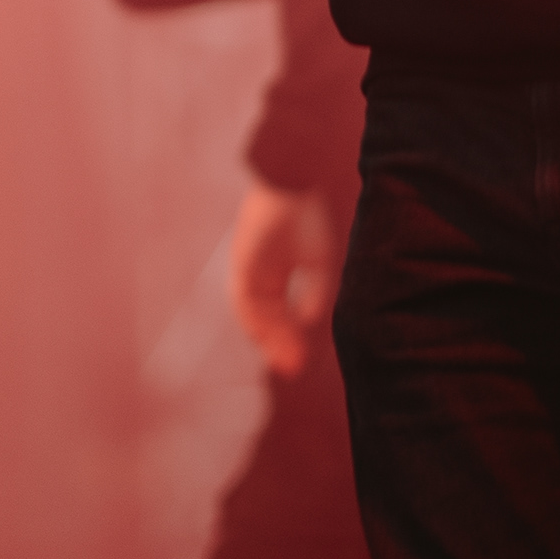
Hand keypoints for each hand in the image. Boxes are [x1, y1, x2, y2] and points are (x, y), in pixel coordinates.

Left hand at [227, 184, 334, 376]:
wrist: (291, 188)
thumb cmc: (308, 219)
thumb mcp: (318, 263)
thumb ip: (315, 292)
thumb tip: (311, 321)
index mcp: (277, 272)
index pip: (280, 313)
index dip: (290, 338)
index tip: (301, 362)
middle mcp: (260, 275)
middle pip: (266, 319)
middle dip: (280, 344)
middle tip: (293, 369)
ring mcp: (249, 270)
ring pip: (255, 315)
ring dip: (269, 338)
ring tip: (284, 360)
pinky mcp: (241, 264)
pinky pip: (244, 300)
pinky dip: (257, 320)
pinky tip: (270, 335)